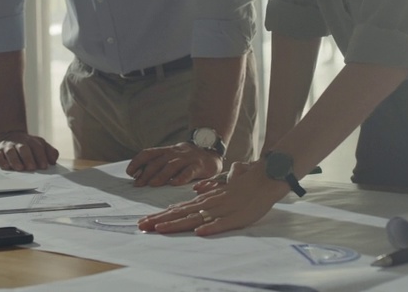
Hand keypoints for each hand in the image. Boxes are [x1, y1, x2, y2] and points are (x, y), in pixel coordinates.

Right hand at [0, 132, 59, 170]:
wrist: (9, 134)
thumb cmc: (28, 145)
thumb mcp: (40, 145)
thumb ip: (50, 152)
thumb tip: (53, 161)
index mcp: (31, 141)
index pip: (37, 148)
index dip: (41, 157)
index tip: (44, 166)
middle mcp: (18, 142)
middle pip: (23, 148)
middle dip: (28, 158)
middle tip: (32, 168)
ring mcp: (7, 146)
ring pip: (10, 151)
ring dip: (15, 160)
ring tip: (20, 168)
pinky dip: (1, 161)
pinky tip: (6, 166)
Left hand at [125, 142, 222, 186]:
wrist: (211, 150)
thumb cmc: (186, 158)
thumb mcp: (171, 157)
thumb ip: (158, 165)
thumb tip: (138, 176)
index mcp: (166, 151)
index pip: (148, 153)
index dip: (137, 162)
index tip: (130, 173)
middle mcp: (175, 153)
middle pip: (158, 161)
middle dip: (146, 172)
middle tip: (139, 184)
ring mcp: (188, 159)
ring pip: (171, 165)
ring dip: (161, 175)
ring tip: (153, 184)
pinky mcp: (199, 166)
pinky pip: (189, 171)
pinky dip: (181, 177)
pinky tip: (174, 184)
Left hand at [136, 159, 286, 234]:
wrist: (266, 176)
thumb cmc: (244, 183)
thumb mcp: (223, 187)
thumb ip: (209, 190)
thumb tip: (196, 191)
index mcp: (206, 199)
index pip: (179, 208)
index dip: (162, 215)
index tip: (145, 221)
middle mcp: (210, 204)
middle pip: (181, 213)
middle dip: (160, 220)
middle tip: (141, 226)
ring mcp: (223, 210)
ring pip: (195, 218)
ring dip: (176, 224)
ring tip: (159, 228)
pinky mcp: (237, 217)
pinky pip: (222, 224)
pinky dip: (210, 227)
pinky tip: (198, 231)